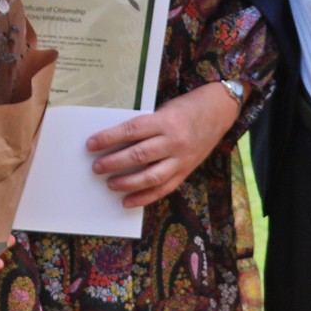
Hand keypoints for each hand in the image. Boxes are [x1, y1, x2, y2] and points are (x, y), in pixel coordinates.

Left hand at [86, 82, 238, 207]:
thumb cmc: (185, 108)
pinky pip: (163, 188)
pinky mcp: (186, 171)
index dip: (109, 138)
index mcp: (164, 121)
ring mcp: (181, 159)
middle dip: (114, 162)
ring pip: (151, 176)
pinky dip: (144, 197)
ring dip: (127, 183)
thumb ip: (144, 125)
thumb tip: (115, 141)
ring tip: (110, 184)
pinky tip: (128, 201)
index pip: (132, 130)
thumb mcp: (163, 110)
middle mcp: (174, 141)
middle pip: (139, 155)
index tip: (91, 144)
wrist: (218, 112)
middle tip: (96, 167)